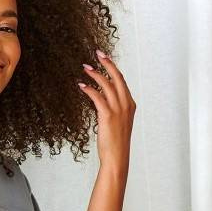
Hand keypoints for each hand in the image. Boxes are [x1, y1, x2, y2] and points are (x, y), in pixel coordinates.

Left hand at [78, 49, 135, 171]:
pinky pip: (97, 97)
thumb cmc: (116, 143)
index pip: (122, 81)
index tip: (105, 59)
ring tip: (85, 68)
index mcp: (130, 105)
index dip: (113, 68)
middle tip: (97, 53)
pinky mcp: (108, 116)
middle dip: (107, 63)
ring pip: (107, 85)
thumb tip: (100, 100)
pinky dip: (89, 89)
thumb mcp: (117, 123)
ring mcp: (118, 110)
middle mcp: (126, 104)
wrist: (117, 157)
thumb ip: (112, 109)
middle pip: (117, 77)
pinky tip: (81, 85)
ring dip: (95, 74)